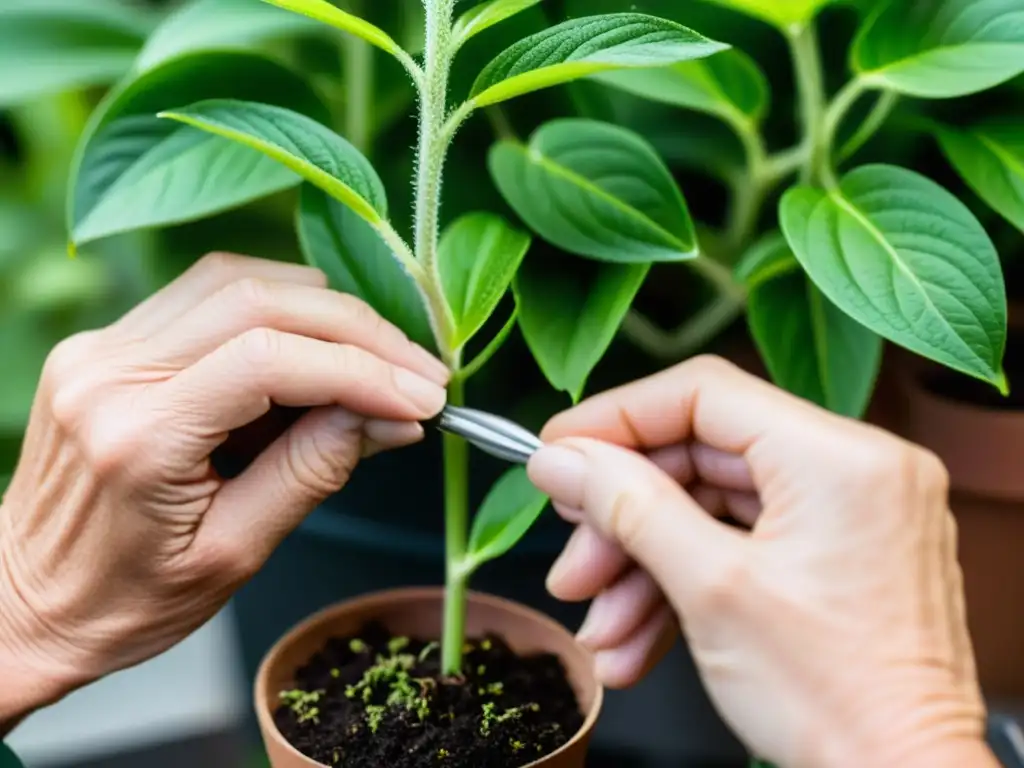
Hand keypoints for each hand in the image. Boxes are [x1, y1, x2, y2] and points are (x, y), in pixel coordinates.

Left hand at [0, 253, 447, 727]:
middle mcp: (108, 374)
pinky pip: (206, 295)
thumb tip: (391, 416)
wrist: (27, 602)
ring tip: (379, 357)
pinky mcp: (107, 344)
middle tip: (420, 371)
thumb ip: (314, 472)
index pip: (268, 361)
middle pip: (257, 301)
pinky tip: (316, 344)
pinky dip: (277, 309)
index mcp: (137, 438)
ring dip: (321, 309)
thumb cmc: (126, 600)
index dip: (362, 370)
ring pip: (234, 280)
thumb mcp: (233, 553)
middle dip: (358, 330)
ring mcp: (100, 349)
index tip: (423, 398)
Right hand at [528, 356, 995, 767]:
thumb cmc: (834, 700)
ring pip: (712, 509)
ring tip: (600, 630)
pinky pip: (741, 544)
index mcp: (840, 457)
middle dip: (625, 519)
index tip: (555, 451)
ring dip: (646, 567)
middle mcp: (855, 470)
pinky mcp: (837, 554)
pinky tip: (635, 641)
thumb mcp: (709, 590)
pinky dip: (685, 585)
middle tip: (572, 563)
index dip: (616, 419)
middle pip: (700, 458)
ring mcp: (849, 513)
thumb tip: (560, 458)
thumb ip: (628, 506)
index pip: (703, 395)